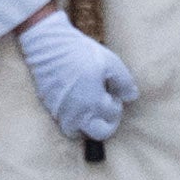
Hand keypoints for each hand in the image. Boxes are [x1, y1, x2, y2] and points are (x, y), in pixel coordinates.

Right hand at [15, 7, 134, 147]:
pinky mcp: (50, 108)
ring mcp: (62, 113)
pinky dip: (72, 119)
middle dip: (106, 123)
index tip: (112, 92)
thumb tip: (132, 97)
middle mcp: (78, 113)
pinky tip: (75, 101)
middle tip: (105, 106)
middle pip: (99, 133)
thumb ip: (124, 81)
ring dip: (87, 125)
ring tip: (89, 106)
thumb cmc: (80, 52)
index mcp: (95, 102)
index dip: (116, 104)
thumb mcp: (109, 62)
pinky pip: (64, 123)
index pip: (113, 115)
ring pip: (78, 132)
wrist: (47, 46)